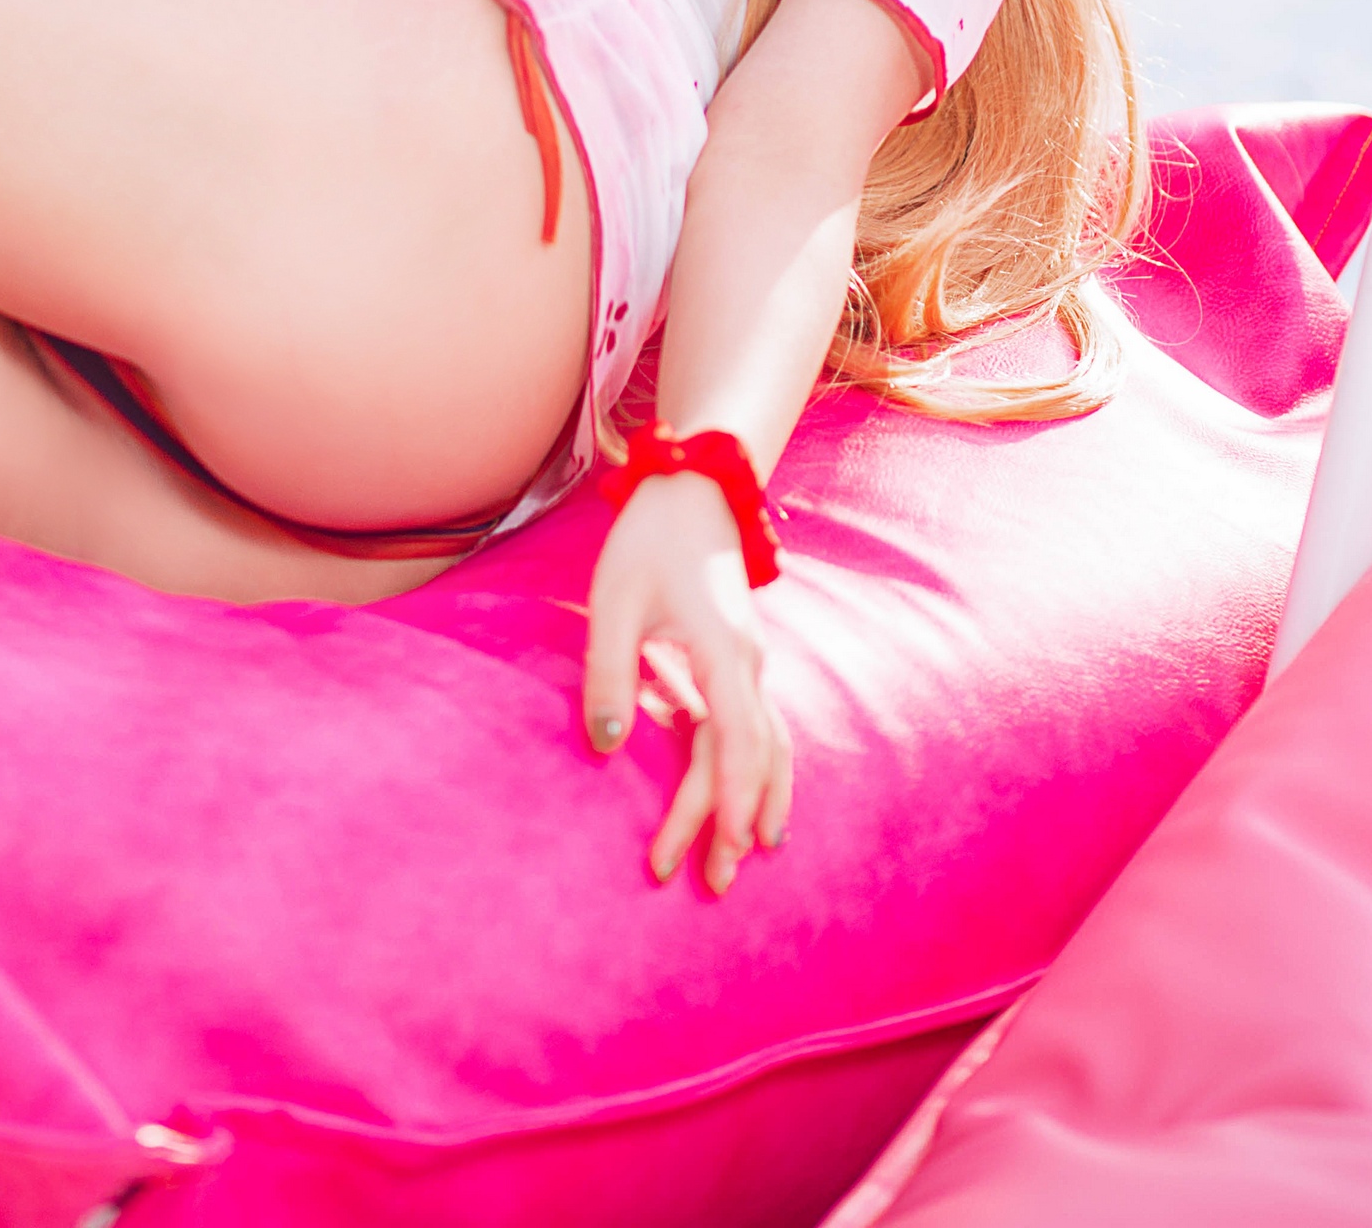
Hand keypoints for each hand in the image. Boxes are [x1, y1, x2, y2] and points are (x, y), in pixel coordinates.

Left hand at [582, 470, 793, 893]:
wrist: (695, 490)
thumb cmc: (648, 541)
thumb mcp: (613, 602)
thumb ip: (609, 673)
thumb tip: (603, 746)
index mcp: (723, 653)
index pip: (736, 742)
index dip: (732, 799)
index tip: (723, 847)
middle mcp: (750, 666)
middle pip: (753, 759)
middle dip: (738, 822)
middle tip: (716, 883)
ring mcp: (752, 665)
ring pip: (768, 748)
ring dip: (758, 803)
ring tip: (748, 858)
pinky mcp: (741, 662)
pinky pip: (762, 730)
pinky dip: (762, 773)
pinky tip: (754, 804)